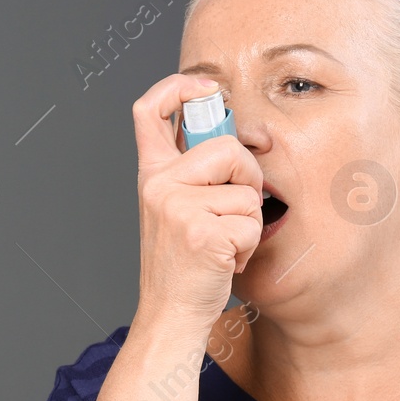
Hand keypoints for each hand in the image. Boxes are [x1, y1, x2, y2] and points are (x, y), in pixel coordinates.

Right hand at [132, 73, 264, 338]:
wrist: (171, 314)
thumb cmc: (184, 265)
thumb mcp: (176, 209)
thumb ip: (195, 173)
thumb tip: (239, 138)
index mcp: (152, 174)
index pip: (149, 110)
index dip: (178, 86)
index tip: (208, 89)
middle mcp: (158, 185)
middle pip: (226, 148)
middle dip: (248, 178)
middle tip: (235, 211)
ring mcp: (177, 207)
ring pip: (246, 192)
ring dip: (247, 223)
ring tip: (221, 245)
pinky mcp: (200, 232)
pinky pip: (250, 224)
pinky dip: (247, 248)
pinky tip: (223, 262)